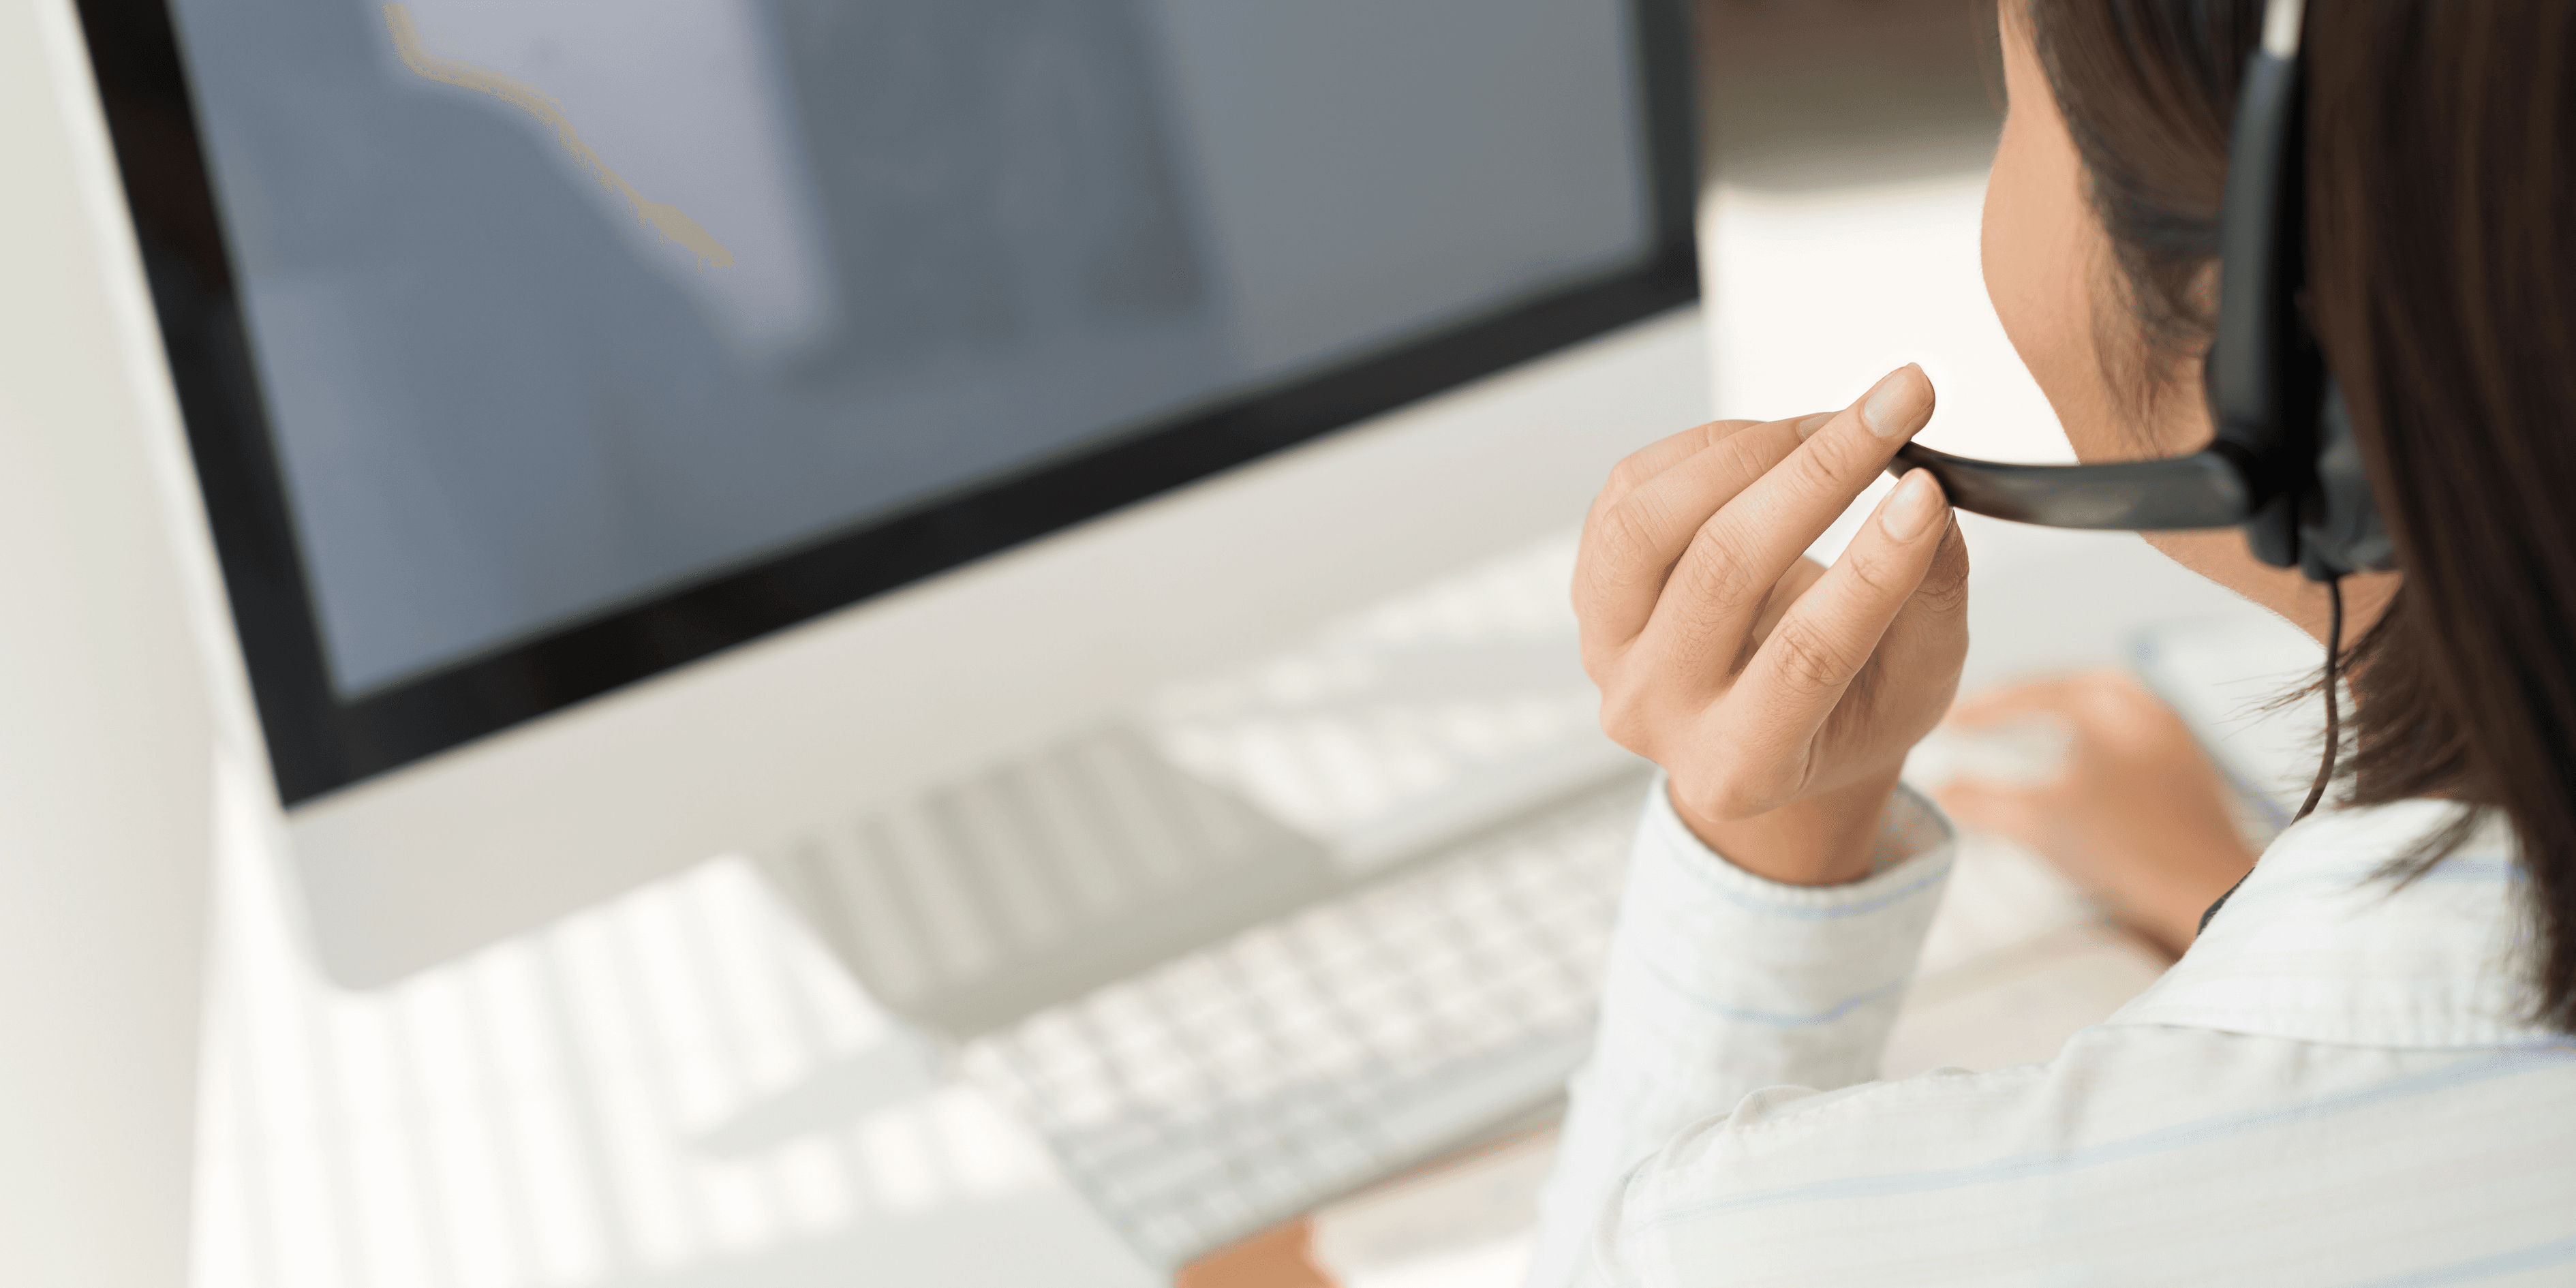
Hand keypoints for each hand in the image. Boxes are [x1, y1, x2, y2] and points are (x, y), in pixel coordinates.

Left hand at [1575, 365, 1968, 884]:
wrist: (1763, 731)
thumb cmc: (1845, 713)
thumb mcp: (1915, 687)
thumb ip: (1929, 605)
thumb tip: (1927, 505)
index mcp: (1740, 767)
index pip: (1804, 658)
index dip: (1869, 569)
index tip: (1926, 490)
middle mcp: (1655, 711)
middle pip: (1721, 573)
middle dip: (1820, 474)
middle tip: (1899, 406)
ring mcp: (1607, 648)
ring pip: (1651, 524)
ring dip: (1751, 450)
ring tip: (1833, 425)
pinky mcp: (1590, 583)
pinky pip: (1631, 489)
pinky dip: (1712, 446)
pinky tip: (1776, 442)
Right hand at [1934, 673, 2258, 954]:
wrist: (2206, 887)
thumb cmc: (2123, 847)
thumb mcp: (2036, 821)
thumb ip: (1979, 801)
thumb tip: (1939, 790)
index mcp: (2105, 705)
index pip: (2031, 693)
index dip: (1983, 709)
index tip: (1948, 721)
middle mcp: (2145, 707)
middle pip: (2076, 686)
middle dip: (2030, 697)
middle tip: (1993, 712)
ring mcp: (2175, 734)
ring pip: (2112, 706)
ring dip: (2070, 712)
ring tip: (2037, 729)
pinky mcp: (2192, 767)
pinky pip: (2137, 731)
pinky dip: (2101, 735)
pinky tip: (2089, 764)